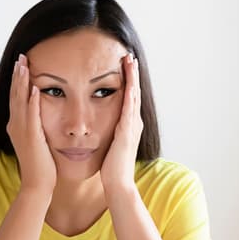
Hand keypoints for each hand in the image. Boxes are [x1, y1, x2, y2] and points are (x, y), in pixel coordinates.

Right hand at [6, 53, 56, 197]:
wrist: (38, 185)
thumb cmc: (41, 166)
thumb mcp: (37, 142)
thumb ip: (36, 128)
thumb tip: (41, 119)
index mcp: (17, 126)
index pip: (16, 98)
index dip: (18, 81)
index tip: (21, 64)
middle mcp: (16, 125)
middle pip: (15, 94)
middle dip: (18, 75)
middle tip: (20, 56)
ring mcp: (22, 131)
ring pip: (20, 101)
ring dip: (22, 82)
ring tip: (24, 65)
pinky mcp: (32, 137)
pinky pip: (32, 115)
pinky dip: (33, 101)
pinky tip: (36, 88)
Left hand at [101, 53, 142, 197]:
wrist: (118, 184)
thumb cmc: (112, 168)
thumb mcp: (111, 145)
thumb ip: (110, 134)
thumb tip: (104, 128)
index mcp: (128, 125)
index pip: (128, 98)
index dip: (128, 81)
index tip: (124, 66)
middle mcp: (133, 123)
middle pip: (134, 92)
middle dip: (132, 74)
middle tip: (130, 55)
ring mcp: (132, 126)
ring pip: (133, 95)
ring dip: (132, 78)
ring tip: (130, 61)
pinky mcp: (127, 131)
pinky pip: (129, 107)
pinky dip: (129, 92)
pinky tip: (128, 82)